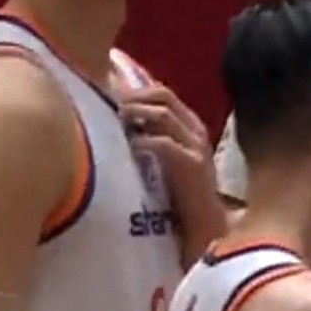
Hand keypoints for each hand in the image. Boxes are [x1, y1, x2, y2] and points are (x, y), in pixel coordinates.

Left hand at [119, 83, 216, 205]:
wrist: (204, 222)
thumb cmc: (178, 189)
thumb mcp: (165, 155)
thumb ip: (150, 133)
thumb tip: (117, 114)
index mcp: (189, 124)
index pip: (162, 92)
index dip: (133, 87)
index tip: (107, 89)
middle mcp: (195, 130)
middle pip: (163, 96)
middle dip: (133, 95)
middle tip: (110, 103)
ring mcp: (196, 147)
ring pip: (163, 114)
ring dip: (135, 113)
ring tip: (116, 119)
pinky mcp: (193, 166)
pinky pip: (163, 143)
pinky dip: (142, 141)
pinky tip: (128, 147)